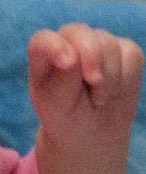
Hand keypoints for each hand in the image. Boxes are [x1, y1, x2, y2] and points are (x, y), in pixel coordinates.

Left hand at [28, 23, 142, 173]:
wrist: (89, 141)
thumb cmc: (63, 127)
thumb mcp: (52, 114)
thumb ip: (58, 83)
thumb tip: (67, 57)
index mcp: (41, 61)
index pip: (45, 39)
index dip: (56, 47)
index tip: (68, 65)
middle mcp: (66, 48)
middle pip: (80, 32)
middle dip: (92, 60)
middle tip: (93, 90)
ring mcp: (95, 49)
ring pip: (110, 42)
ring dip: (109, 74)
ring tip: (100, 98)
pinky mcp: (123, 56)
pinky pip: (132, 52)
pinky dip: (127, 75)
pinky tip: (114, 93)